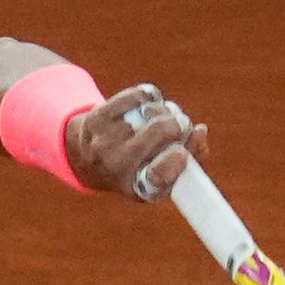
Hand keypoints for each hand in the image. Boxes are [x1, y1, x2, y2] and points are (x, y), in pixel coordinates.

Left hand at [64, 84, 208, 200]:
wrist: (84, 157)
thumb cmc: (137, 166)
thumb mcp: (163, 174)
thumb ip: (191, 159)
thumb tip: (200, 132)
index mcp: (138, 188)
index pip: (161, 175)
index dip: (180, 158)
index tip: (184, 150)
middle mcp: (116, 168)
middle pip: (161, 130)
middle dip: (178, 124)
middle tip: (178, 126)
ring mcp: (102, 142)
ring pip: (151, 111)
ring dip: (162, 111)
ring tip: (156, 120)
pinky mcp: (95, 119)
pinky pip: (137, 96)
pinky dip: (148, 96)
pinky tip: (143, 106)